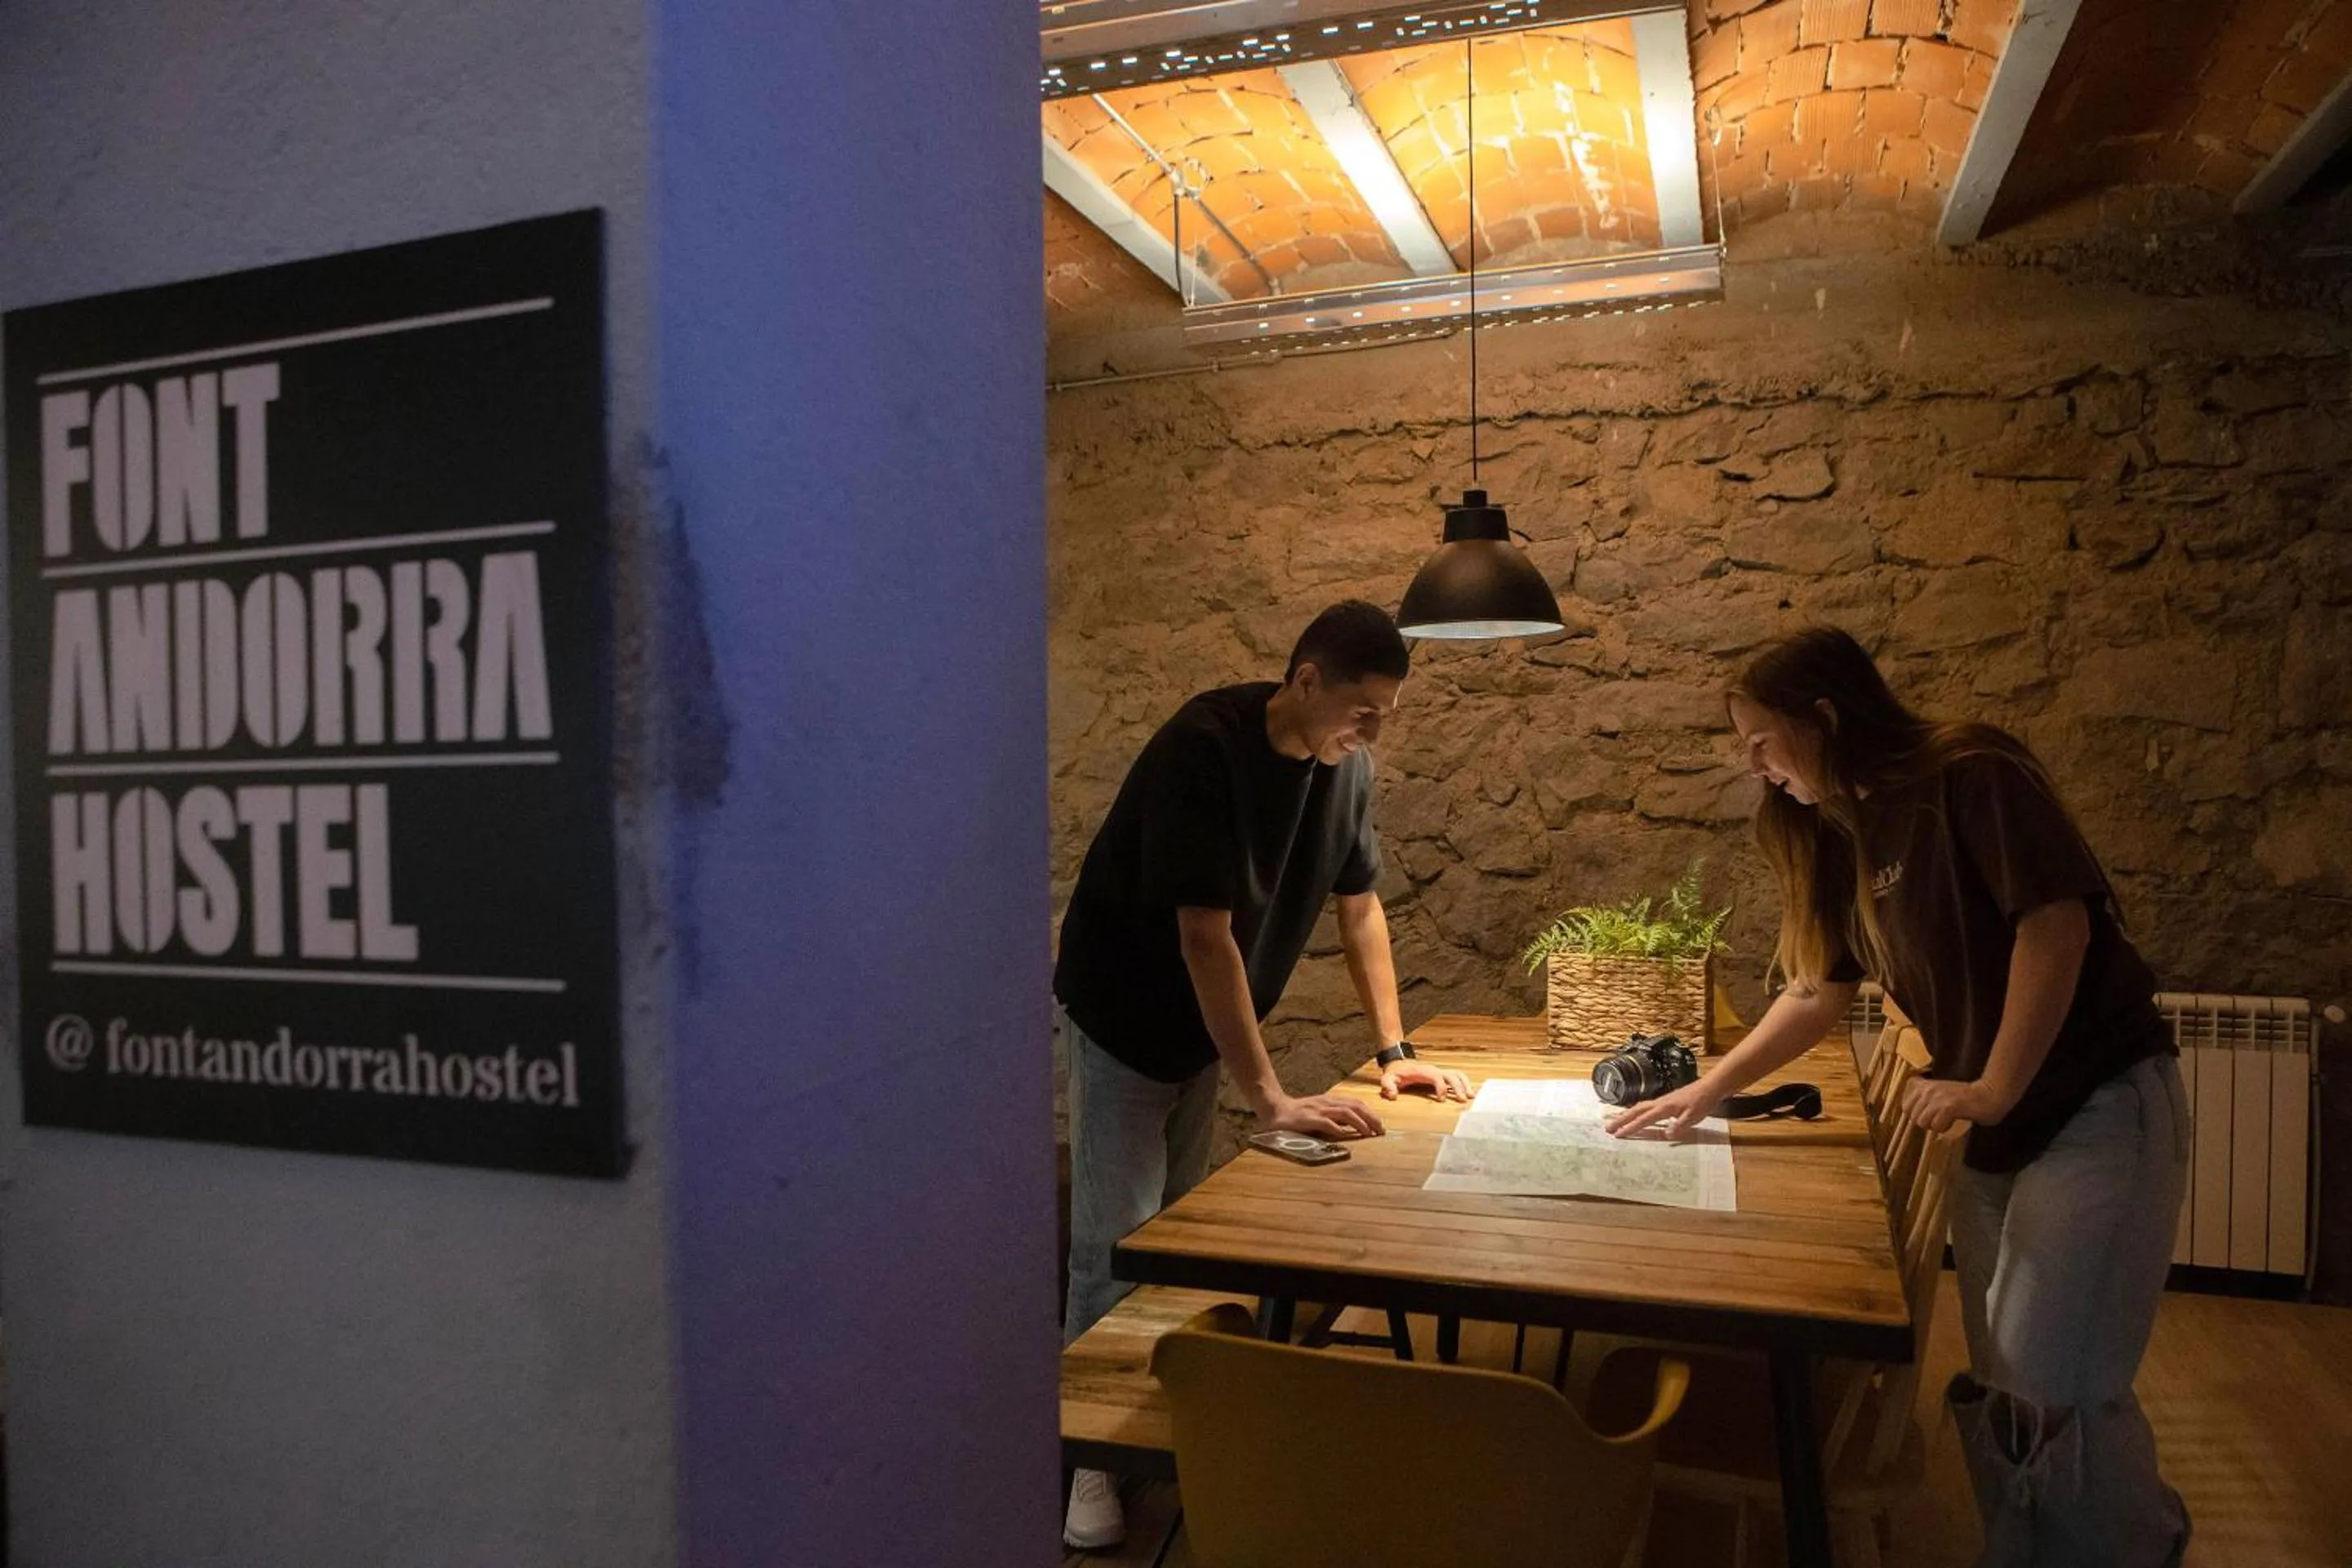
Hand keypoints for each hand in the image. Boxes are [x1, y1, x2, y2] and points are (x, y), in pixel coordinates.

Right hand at [1264, 1093, 1384, 1138]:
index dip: (1370, 1114)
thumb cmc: (1297, 1114)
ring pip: (1345, 1113)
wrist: (1273, 1108)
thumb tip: (1352, 1128)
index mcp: (1330, 1101)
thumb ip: (1334, 1118)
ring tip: (1369, 1133)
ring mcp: (1318, 1110)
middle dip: (1371, 1118)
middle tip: (1381, 1131)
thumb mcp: (1319, 1113)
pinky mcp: (1308, 1118)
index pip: (1355, 1104)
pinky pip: (1326, 1123)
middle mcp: (1327, 1103)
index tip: (1380, 1126)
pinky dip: (1338, 1129)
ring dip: (1359, 1123)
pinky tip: (1346, 1136)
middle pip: (1355, 1106)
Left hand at [1380, 1060, 1470, 1102]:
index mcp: (1424, 1071)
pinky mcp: (1442, 1075)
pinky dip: (1464, 1083)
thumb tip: (1391, 1095)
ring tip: (1471, 1096)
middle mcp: (1434, 1070)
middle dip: (1458, 1086)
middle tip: (1463, 1100)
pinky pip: (1457, 1077)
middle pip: (1451, 1075)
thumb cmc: (1396, 1073)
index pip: (1436, 1077)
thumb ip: (1387, 1086)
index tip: (1442, 1099)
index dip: (1440, 1087)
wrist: (1399, 1064)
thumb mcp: (1387, 1078)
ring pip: (1457, 1074)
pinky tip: (1469, 1092)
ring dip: (1465, 1084)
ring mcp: (1440, 1072)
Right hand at [1604, 1079, 1727, 1140]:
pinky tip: (1635, 1115)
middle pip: (1635, 1111)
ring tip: (1615, 1122)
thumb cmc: (1702, 1102)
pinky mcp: (1665, 1102)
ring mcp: (1661, 1101)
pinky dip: (1636, 1112)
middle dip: (1621, 1120)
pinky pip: (1645, 1107)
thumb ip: (1679, 1125)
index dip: (1631, 1127)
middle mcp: (1659, 1103)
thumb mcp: (1693, 1116)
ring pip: (1639, 1108)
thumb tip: (1665, 1134)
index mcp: (1664, 1108)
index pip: (1644, 1119)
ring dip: (1626, 1115)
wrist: (1709, 1088)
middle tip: (1607, 1129)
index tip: (1618, 1135)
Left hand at [1900, 1076, 2004, 1132]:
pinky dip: (1944, 1128)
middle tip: (1941, 1119)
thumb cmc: (1966, 1097)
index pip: (1905, 1106)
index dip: (1916, 1115)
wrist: (1990, 1095)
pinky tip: (1953, 1121)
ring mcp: (1938, 1098)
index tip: (1929, 1115)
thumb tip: (1913, 1115)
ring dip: (1935, 1126)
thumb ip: (1926, 1099)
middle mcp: (1929, 1090)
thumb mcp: (1941, 1092)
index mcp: (1925, 1085)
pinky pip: (1936, 1126)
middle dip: (1926, 1122)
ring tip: (1947, 1120)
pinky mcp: (1949, 1107)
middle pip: (1913, 1117)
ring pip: (1922, 1122)